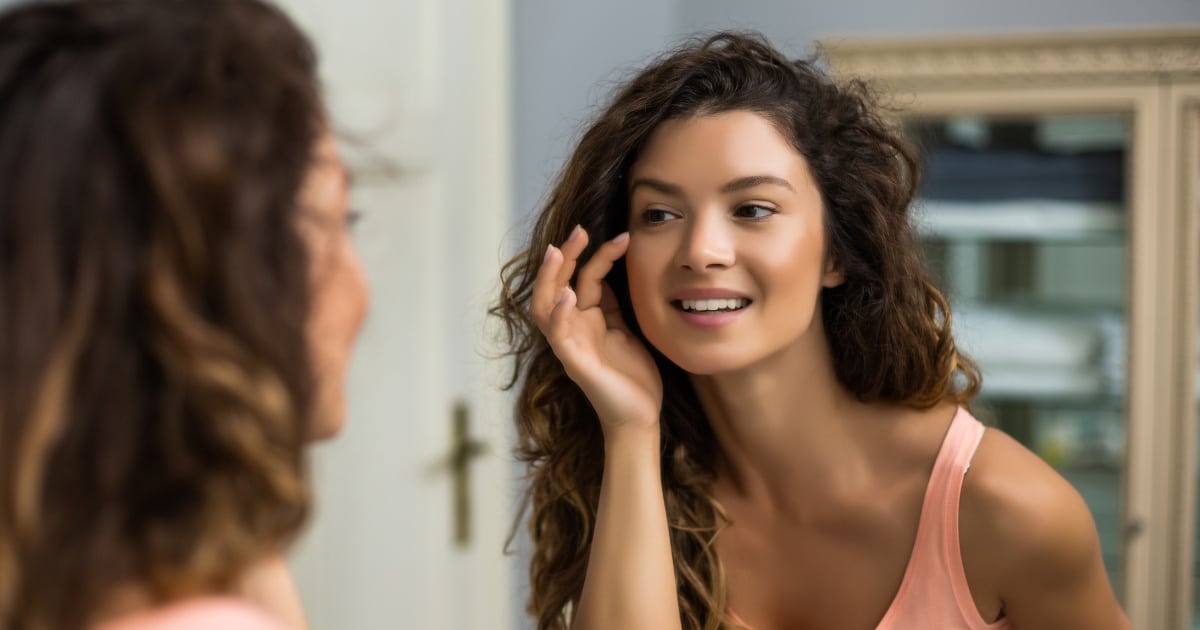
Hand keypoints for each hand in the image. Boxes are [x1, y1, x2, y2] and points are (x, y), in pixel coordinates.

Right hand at [530, 226, 662, 434]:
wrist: (639, 417)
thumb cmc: (632, 376)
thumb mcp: (625, 330)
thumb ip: (613, 305)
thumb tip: (611, 273)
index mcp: (585, 320)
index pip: (583, 279)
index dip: (597, 255)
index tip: (621, 236)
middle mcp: (572, 329)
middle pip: (555, 285)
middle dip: (564, 256)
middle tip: (578, 230)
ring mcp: (569, 346)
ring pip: (544, 306)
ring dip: (549, 279)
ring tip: (557, 253)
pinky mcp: (574, 364)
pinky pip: (558, 336)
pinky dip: (559, 314)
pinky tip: (567, 295)